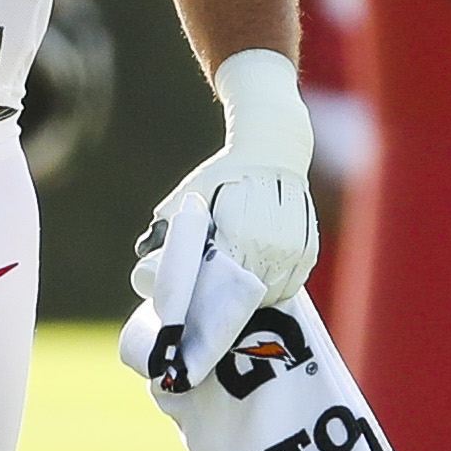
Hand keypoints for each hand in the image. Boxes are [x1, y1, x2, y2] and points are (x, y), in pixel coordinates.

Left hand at [133, 49, 316, 311]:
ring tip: (236, 293)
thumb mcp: (191, 195)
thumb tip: (143, 253)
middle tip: (212, 300)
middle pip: (242, 295)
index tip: (194, 297)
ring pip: (269, 295)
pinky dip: (275, 289)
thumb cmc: (224, 175)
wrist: (272, 150)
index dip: (203, 294)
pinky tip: (259, 283)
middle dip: (226, 298)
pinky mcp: (307, 252)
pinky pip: (290, 286)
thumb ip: (167, 226)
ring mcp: (290, 251)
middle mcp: (267, 246)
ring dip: (252, 299)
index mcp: (236, 235)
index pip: (216, 283)